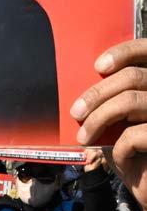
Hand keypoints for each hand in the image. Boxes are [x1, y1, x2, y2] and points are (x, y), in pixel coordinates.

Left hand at [70, 39, 146, 210]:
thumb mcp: (121, 123)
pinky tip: (119, 158)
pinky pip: (135, 134)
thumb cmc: (135, 153)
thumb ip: (112, 100)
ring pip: (130, 102)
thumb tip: (81, 83)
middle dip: (96, 94)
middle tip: (76, 112)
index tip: (98, 66)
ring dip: (98, 119)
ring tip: (83, 138)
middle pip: (133, 77)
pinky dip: (119, 147)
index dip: (125, 52)